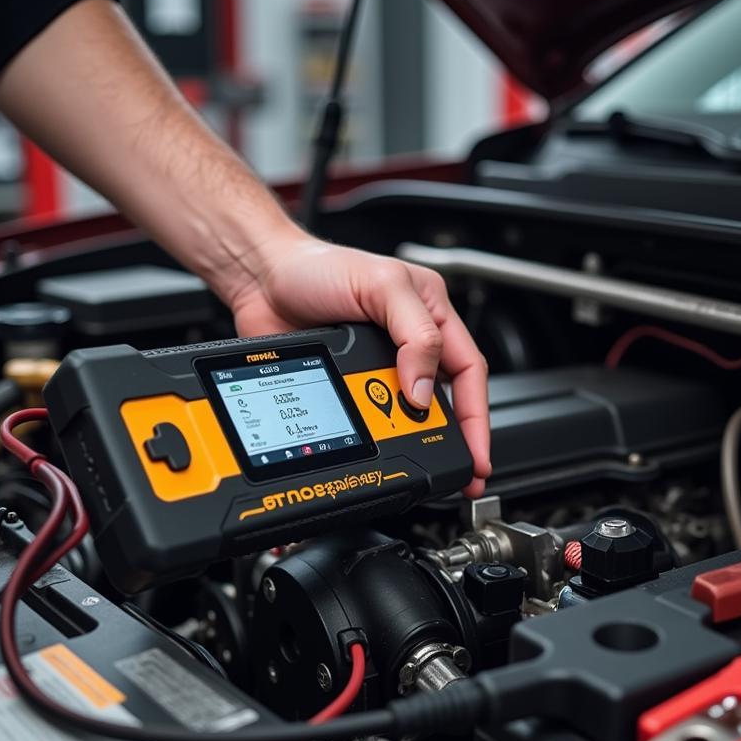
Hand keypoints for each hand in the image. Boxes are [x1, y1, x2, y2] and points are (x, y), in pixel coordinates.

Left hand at [218, 228, 490, 497]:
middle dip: (454, 439)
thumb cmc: (318, 267)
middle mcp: (410, 342)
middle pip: (444, 400)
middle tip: (458, 473)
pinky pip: (369, 416)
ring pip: (407, 413)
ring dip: (413, 439)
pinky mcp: (349, 384)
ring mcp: (378, 367)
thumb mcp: (382, 286)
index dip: (476, 416)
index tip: (478, 453)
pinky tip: (378, 446)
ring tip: (417, 461)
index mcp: (432, 314)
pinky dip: (375, 434)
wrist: (262, 280)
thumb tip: (424, 392)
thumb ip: (416, 334)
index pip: (469, 370)